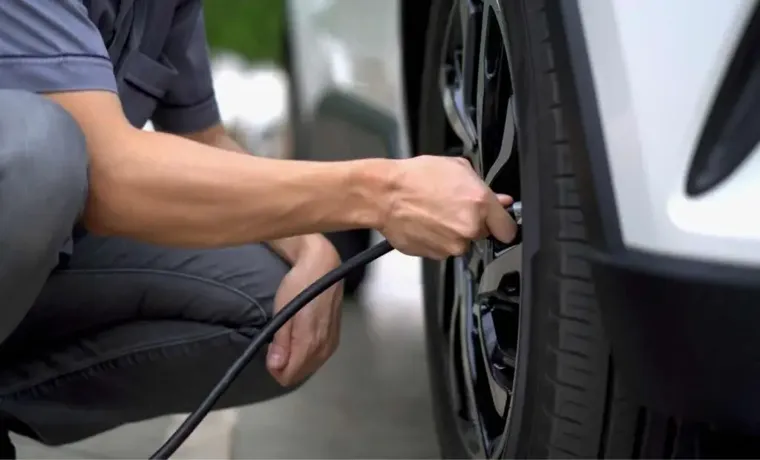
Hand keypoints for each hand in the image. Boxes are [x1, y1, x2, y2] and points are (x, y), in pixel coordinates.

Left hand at [266, 237, 343, 386]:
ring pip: (310, 367)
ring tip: (288, 338)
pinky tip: (301, 339)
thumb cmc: (299, 286)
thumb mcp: (283, 311)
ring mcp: (332, 343)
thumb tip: (276, 367)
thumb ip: (281, 342)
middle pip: (300, 374)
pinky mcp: (336, 338)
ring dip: (296, 360)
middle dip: (285, 365)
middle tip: (277, 343)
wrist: (323, 268)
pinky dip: (307, 355)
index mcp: (309, 343)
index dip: (275, 369)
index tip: (270, 351)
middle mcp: (324, 348)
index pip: (290, 375)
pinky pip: (319, 358)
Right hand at [380, 155, 516, 258]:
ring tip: (435, 213)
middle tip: (454, 207)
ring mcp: (452, 245)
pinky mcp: (435, 255)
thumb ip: (483, 186)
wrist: (384, 195)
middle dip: (473, 223)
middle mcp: (469, 228)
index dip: (503, 224)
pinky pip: (443, 249)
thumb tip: (500, 200)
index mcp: (480, 204)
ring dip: (453, 232)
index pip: (508, 229)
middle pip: (483, 234)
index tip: (499, 223)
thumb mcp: (456, 168)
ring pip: (461, 243)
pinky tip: (426, 223)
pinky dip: (437, 239)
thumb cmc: (415, 178)